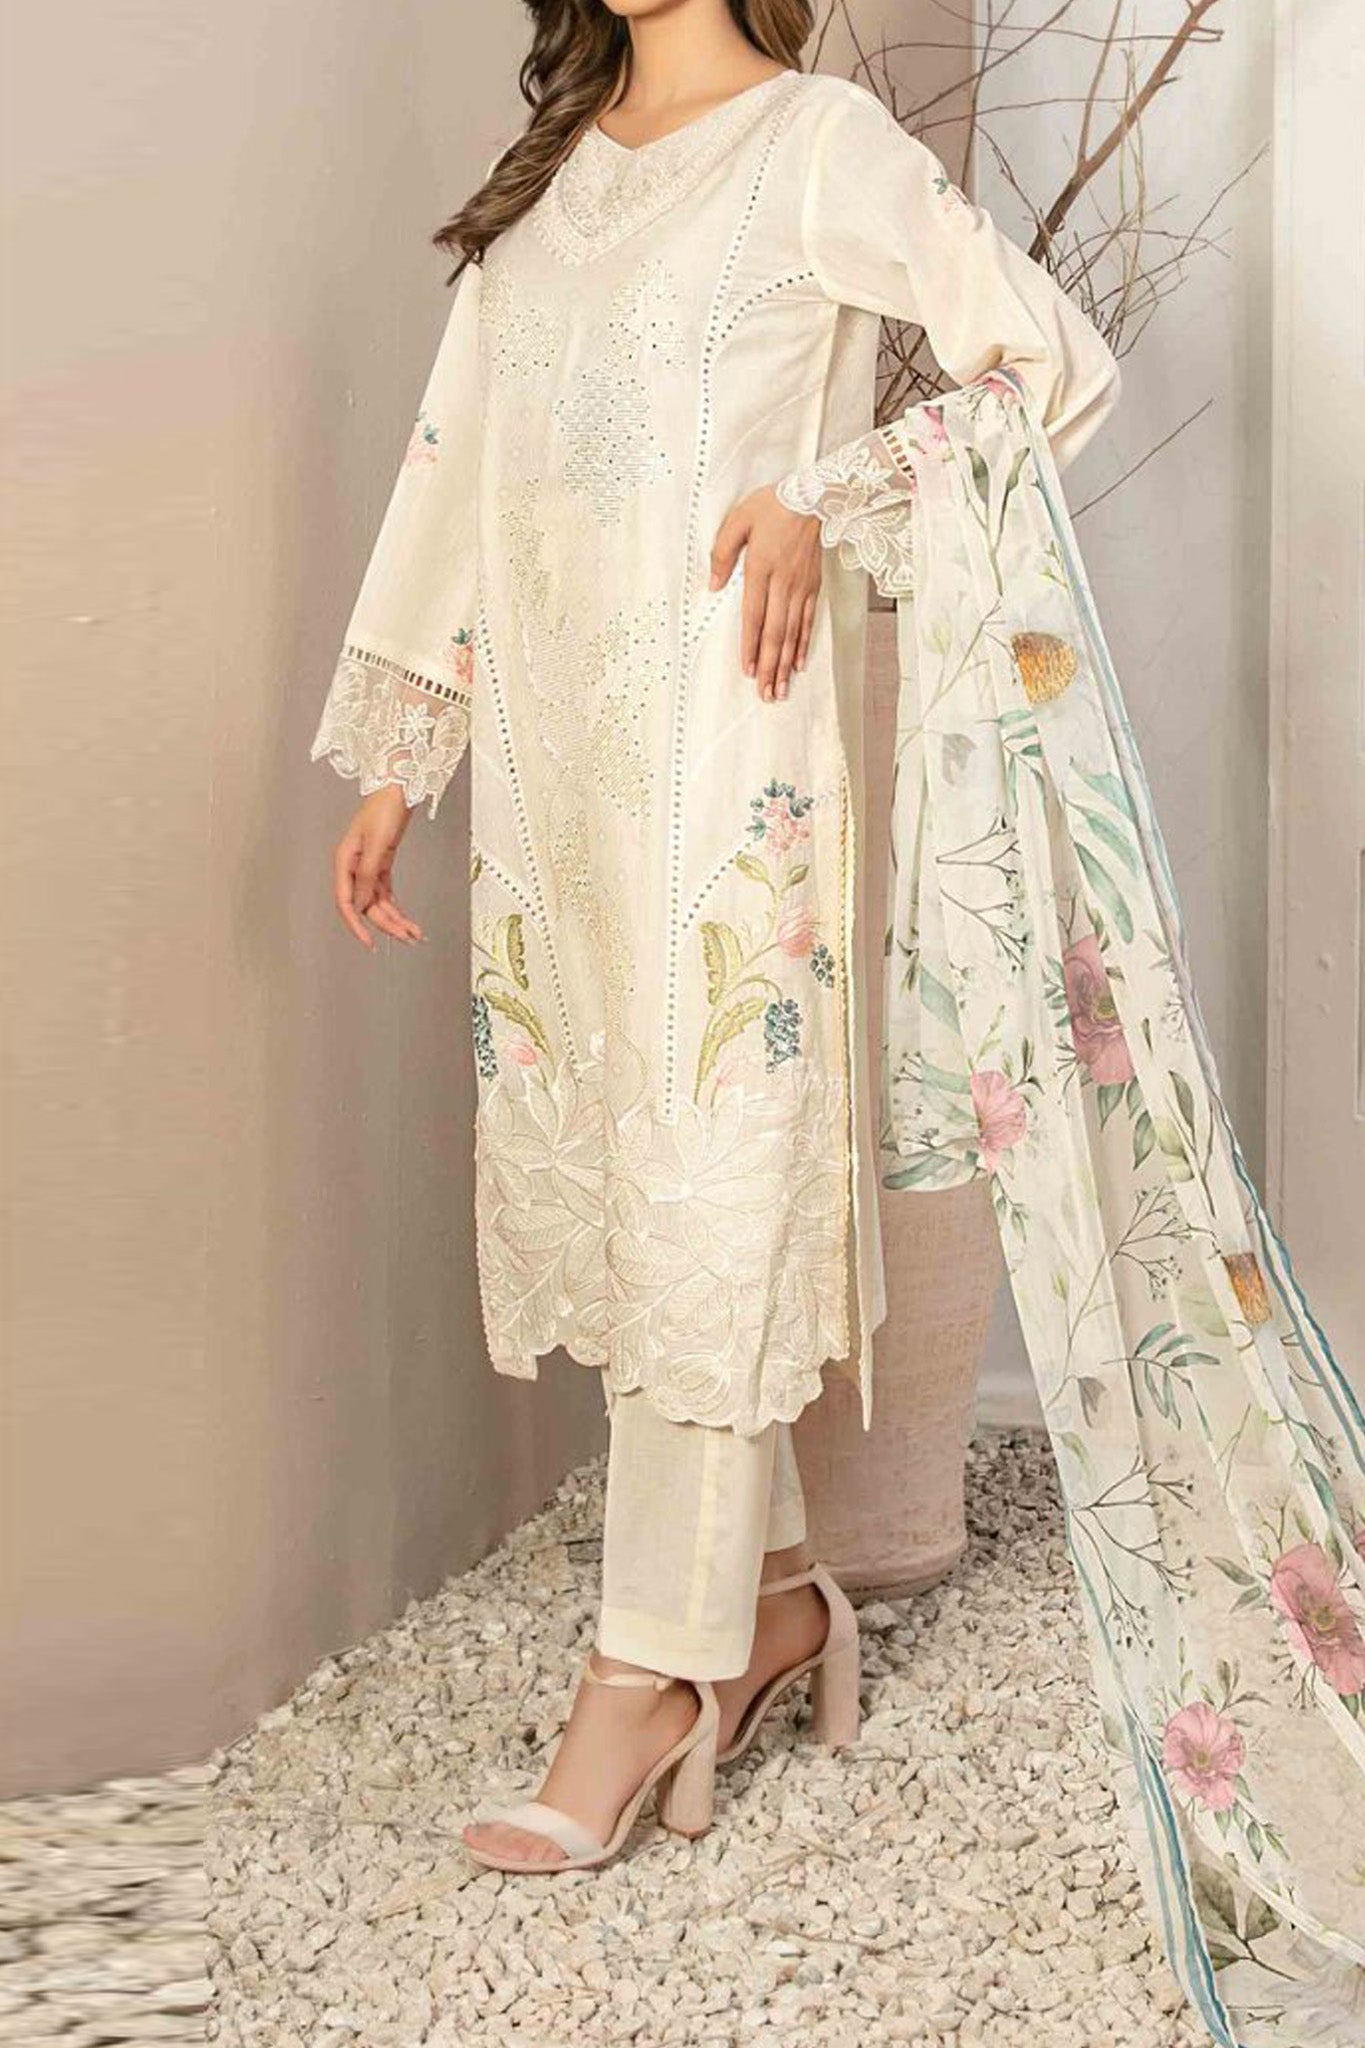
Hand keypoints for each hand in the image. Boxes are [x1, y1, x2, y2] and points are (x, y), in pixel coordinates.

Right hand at [331, 787, 422, 949]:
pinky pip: (385, 892)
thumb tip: (360, 904)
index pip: (346, 903)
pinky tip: (405, 917)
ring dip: (395, 918)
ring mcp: (367, 866)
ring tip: (413, 932)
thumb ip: (366, 876)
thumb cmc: (384, 809)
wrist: (398, 788)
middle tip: (407, 938)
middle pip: (366, 906)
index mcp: (345, 862)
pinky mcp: (380, 863)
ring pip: (378, 902)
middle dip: (387, 925)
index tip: (369, 943)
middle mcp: (353, 867)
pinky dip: (396, 906)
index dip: (356, 926)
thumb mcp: (376, 844)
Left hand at [710, 485, 821, 702]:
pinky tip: (800, 662)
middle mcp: (782, 583)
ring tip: (782, 688)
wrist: (813, 495)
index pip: (754, 616)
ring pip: (793, 632)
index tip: (749, 671)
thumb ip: (722, 553)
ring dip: (787, 663)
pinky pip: (808, 619)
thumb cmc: (772, 505)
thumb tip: (713, 584)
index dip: (751, 646)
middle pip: (775, 633)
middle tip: (767, 694)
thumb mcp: (738, 521)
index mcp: (760, 569)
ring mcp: (800, 586)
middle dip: (770, 667)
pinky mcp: (813, 585)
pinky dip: (804, 643)